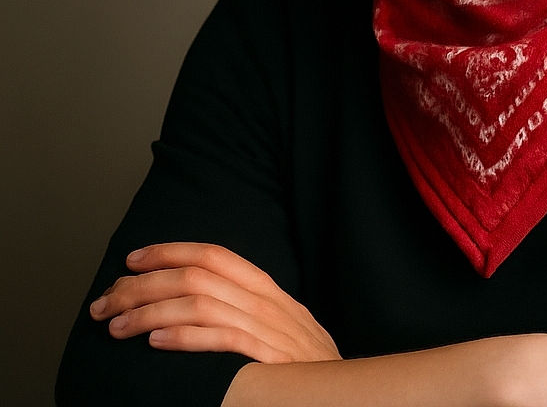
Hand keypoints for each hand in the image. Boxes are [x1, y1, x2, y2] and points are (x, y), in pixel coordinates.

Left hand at [89, 242, 339, 363]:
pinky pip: (220, 340)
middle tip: (105, 302)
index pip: (214, 255)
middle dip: (142, 285)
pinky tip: (154, 343)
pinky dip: (184, 338)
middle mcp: (265, 302)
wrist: (344, 393)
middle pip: (196, 277)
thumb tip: (196, 297)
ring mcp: (267, 330)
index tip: (132, 259)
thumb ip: (247, 307)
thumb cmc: (304, 365)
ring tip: (116, 326)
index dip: (171, 251)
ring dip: (149, 312)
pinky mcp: (267, 361)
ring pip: (199, 304)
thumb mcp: (281, 323)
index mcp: (266, 288)